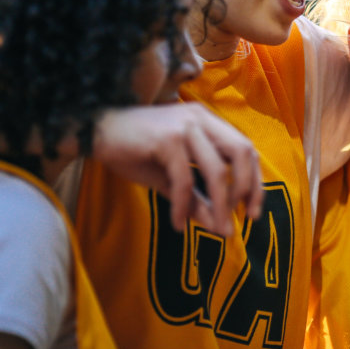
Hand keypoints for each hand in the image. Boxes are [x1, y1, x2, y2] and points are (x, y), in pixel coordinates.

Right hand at [93, 104, 263, 236]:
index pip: (246, 149)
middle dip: (247, 188)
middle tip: (242, 220)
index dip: (255, 181)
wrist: (93, 132)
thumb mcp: (171, 178)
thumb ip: (198, 198)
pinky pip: (183, 179)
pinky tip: (179, 224)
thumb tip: (221, 227)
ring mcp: (184, 127)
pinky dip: (184, 205)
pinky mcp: (165, 139)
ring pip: (216, 169)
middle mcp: (201, 119)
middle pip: (242, 152)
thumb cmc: (134, 151)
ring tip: (219, 229)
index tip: (253, 211)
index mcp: (208, 122)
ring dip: (220, 204)